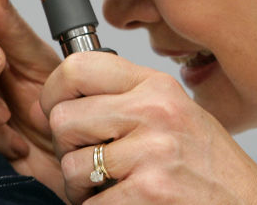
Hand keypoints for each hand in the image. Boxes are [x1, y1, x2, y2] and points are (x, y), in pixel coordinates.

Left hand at [41, 52, 256, 204]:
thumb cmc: (212, 170)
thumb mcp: (175, 117)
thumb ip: (121, 104)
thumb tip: (45, 105)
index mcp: (158, 88)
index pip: (78, 66)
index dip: (53, 93)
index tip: (56, 113)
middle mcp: (155, 112)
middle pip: (63, 120)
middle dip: (67, 151)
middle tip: (92, 167)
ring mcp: (153, 152)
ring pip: (71, 166)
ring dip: (81, 189)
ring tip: (111, 190)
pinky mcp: (150, 192)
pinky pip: (90, 204)